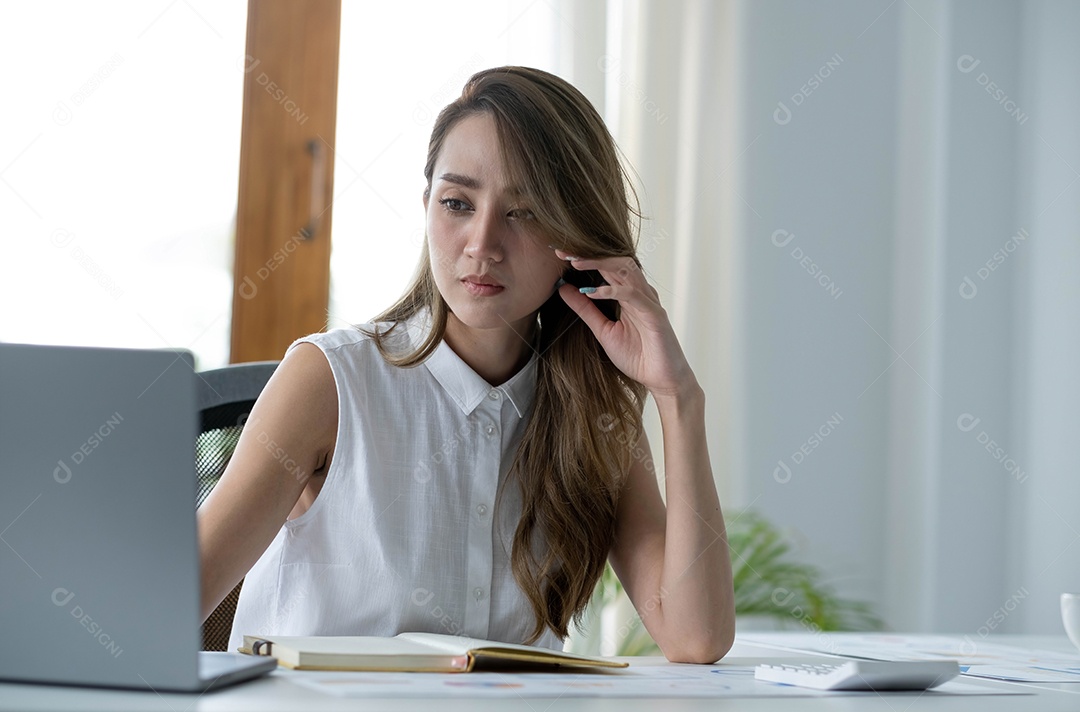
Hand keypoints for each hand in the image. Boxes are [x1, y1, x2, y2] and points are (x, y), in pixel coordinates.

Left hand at [554, 249, 696, 398]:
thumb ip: (585, 310)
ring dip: (600, 264)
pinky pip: (632, 295)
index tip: (560, 255)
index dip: (584, 259)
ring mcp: (648, 301)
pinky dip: (612, 290)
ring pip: (626, 270)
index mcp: (628, 295)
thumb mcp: (603, 331)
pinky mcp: (654, 314)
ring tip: (575, 263)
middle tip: (564, 253)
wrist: (661, 380)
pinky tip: (592, 291)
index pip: (605, 268)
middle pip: (615, 261)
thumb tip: (563, 288)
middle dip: (589, 255)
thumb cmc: (638, 356)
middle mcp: (639, 293)